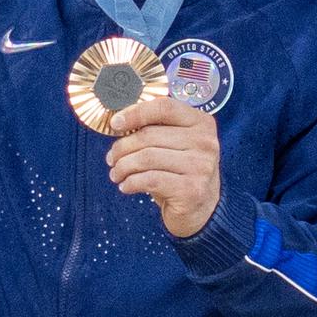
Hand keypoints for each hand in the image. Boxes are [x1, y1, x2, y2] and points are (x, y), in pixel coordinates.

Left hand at [105, 98, 220, 237]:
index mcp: (201, 123)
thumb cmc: (181, 172)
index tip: (115, 123)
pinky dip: (131, 182)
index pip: (164, 107)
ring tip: (116, 173)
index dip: (135, 113)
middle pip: (150, 135)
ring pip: (146, 158)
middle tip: (111, 158)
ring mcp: (201, 166)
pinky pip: (150, 180)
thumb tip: (119, 122)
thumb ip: (156, 129)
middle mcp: (205, 142)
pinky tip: (126, 186)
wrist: (201, 209)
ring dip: (123, 166)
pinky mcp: (192, 189)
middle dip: (122, 147)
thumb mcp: (176, 145)